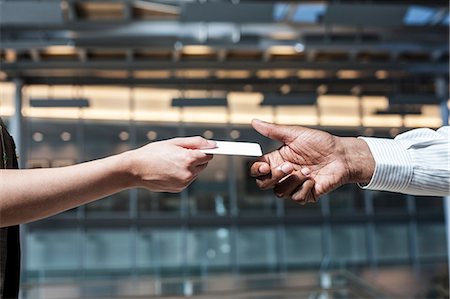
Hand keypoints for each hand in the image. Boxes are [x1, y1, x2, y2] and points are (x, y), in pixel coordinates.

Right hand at [126, 136, 214, 191]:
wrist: (135, 169)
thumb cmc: (153, 152)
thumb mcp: (174, 142)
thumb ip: (196, 143)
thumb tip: (213, 145)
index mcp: (188, 159)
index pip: (208, 155)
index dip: (207, 150)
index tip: (214, 149)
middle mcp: (188, 173)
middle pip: (203, 164)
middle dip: (196, 158)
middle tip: (181, 153)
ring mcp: (184, 183)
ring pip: (196, 172)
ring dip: (190, 167)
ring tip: (172, 162)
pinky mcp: (179, 189)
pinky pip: (188, 179)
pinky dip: (183, 174)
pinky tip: (169, 170)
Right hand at [250, 119, 374, 202]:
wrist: (342, 155)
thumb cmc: (320, 143)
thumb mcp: (295, 134)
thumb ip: (272, 130)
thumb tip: (254, 121)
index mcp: (277, 159)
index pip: (257, 170)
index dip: (256, 170)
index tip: (263, 167)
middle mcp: (283, 174)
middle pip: (264, 184)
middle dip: (274, 176)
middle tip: (289, 166)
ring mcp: (293, 185)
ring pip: (279, 192)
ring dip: (292, 181)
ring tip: (307, 170)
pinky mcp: (306, 194)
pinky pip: (296, 197)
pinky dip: (304, 188)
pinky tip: (313, 178)